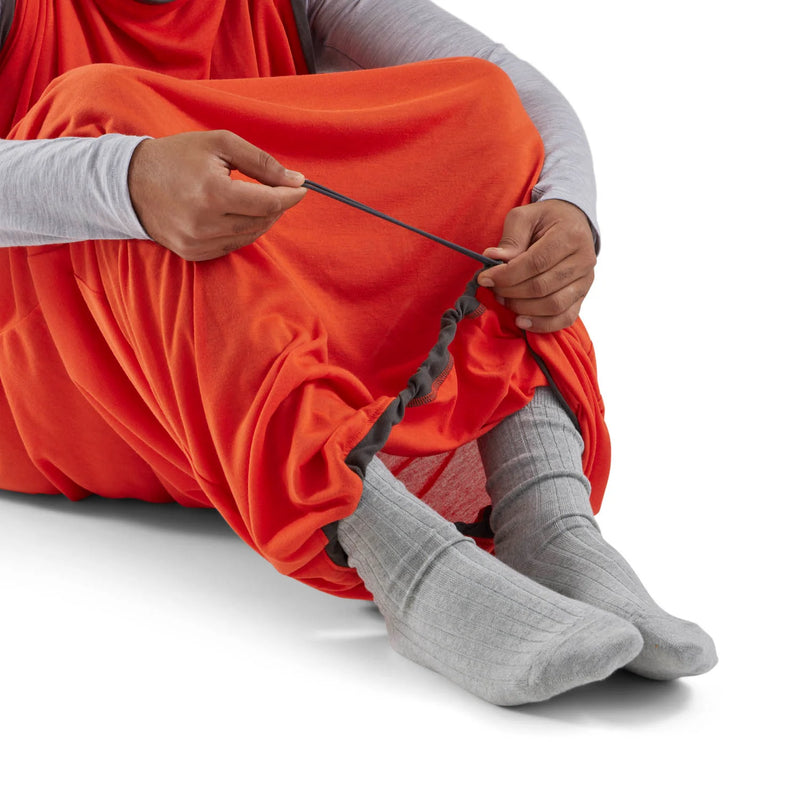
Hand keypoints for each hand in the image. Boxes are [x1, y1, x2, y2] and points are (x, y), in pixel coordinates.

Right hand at [127, 130, 306, 260]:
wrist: (130, 182)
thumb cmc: (178, 157)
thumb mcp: (220, 144)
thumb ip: (261, 162)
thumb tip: (296, 180)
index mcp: (212, 193)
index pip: (267, 203)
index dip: (289, 196)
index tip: (301, 187)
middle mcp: (205, 223)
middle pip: (262, 221)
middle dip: (276, 205)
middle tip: (276, 189)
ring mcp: (198, 243)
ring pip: (250, 236)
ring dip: (261, 218)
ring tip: (254, 198)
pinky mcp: (194, 254)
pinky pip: (232, 245)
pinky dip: (242, 231)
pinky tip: (235, 214)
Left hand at [479, 199, 596, 332]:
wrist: (573, 223)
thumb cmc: (546, 219)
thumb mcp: (525, 216)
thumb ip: (510, 238)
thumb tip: (493, 259)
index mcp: (570, 235)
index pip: (535, 263)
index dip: (507, 275)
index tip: (485, 278)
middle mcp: (584, 260)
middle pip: (542, 287)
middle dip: (511, 292)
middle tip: (493, 289)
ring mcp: (586, 281)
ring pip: (553, 306)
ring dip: (522, 308)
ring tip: (504, 300)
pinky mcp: (582, 296)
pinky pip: (565, 318)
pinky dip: (541, 324)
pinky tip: (521, 320)